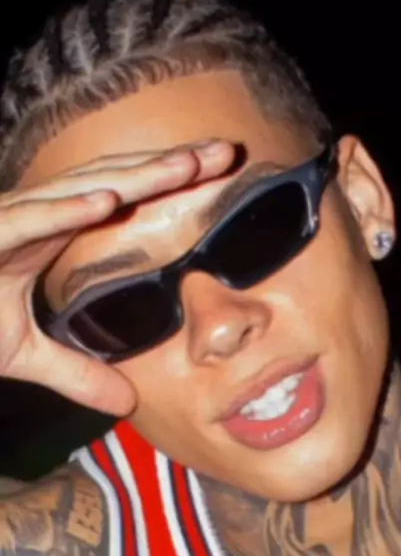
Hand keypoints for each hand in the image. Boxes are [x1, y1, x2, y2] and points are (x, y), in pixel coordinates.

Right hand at [0, 140, 234, 415]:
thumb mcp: (23, 356)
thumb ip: (75, 373)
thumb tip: (128, 403)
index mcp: (53, 233)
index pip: (122, 202)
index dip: (168, 187)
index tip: (218, 175)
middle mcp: (37, 216)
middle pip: (114, 182)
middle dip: (169, 166)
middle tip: (224, 152)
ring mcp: (10, 222)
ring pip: (79, 191)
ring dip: (135, 178)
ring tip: (186, 166)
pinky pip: (28, 219)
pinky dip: (66, 210)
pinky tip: (107, 200)